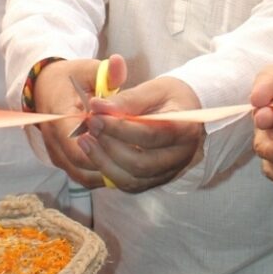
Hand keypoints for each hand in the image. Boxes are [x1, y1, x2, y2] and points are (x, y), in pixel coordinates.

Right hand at [34, 58, 127, 186]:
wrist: (47, 88)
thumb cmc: (71, 78)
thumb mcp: (89, 70)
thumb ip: (106, 71)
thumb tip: (120, 63)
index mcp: (58, 118)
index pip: (79, 146)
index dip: (103, 147)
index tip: (126, 139)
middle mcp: (54, 142)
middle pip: (83, 166)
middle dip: (110, 161)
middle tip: (136, 152)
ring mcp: (58, 155)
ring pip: (85, 176)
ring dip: (108, 170)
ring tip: (132, 159)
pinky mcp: (64, 162)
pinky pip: (84, 176)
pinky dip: (102, 173)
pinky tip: (123, 164)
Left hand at [82, 75, 202, 192]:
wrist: (186, 112)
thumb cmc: (171, 97)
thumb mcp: (154, 89)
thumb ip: (128, 99)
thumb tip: (98, 106)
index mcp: (185, 129)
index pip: (149, 134)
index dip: (119, 127)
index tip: (96, 116)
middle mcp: (180, 157)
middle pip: (140, 162)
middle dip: (109, 146)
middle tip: (88, 127)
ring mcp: (169, 173)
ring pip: (132, 178)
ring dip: (104, 161)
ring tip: (85, 141)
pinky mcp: (155, 181)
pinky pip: (129, 184)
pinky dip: (109, 172)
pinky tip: (95, 155)